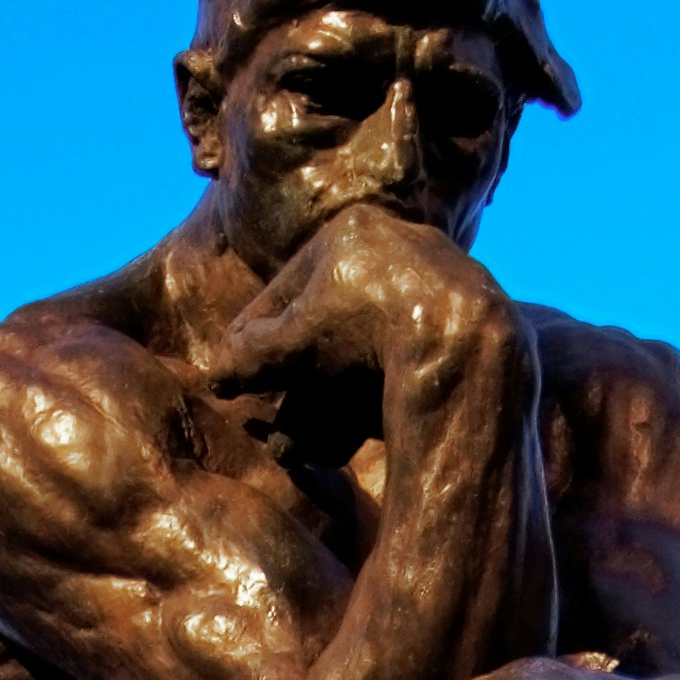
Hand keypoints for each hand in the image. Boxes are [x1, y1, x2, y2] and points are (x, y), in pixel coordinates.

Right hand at [212, 202, 520, 413]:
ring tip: (305, 448)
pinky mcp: (465, 326)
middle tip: (274, 420)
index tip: (234, 374)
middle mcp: (398, 246)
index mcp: (352, 232)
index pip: (286, 290)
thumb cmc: (365, 332)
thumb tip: (214, 372)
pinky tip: (351, 439)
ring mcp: (437, 283)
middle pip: (329, 322)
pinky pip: (405, 364)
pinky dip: (374, 398)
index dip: (253, 339)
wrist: (458, 346)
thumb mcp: (294, 344)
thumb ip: (250, 354)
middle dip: (297, 381)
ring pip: (367, 348)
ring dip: (330, 400)